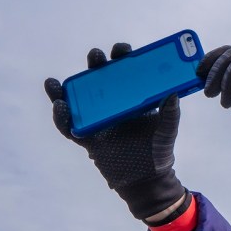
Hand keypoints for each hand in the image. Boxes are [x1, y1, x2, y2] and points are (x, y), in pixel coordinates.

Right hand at [44, 43, 185, 219]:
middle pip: (100, 80)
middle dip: (96, 66)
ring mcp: (98, 121)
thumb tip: (173, 93)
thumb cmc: (158, 152)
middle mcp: (113, 106)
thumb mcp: (166, 131)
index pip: (126, 72)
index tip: (123, 51)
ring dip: (68, 89)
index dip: (122, 59)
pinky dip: (61, 117)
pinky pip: (70, 126)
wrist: (147, 180)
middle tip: (96, 57)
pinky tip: (59, 105)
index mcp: (132, 99)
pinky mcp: (88, 139)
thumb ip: (171, 113)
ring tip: (57, 82)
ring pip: (79, 100)